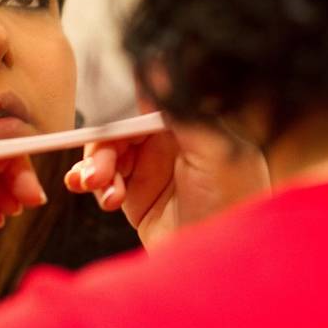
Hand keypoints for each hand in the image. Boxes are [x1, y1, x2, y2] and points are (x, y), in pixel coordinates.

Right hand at [65, 118, 270, 248]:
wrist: (225, 265)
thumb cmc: (235, 204)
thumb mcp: (213, 151)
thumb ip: (183, 110)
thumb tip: (160, 62)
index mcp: (192, 124)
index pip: (147, 104)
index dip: (121, 110)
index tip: (105, 123)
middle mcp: (170, 144)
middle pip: (121, 130)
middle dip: (103, 147)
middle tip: (98, 172)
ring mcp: (152, 171)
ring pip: (108, 154)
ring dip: (95, 167)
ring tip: (98, 187)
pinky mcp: (137, 199)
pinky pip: (104, 182)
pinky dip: (93, 185)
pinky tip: (98, 195)